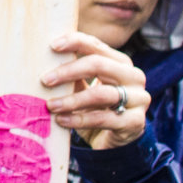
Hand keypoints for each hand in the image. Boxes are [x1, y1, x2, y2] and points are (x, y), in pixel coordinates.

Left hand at [43, 33, 149, 148]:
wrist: (113, 141)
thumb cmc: (95, 109)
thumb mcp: (83, 89)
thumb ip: (72, 75)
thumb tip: (43, 61)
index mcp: (121, 62)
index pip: (96, 45)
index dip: (75, 42)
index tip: (52, 46)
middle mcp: (134, 76)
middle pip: (99, 64)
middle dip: (68, 71)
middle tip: (45, 80)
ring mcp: (139, 99)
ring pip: (101, 94)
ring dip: (71, 100)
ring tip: (50, 105)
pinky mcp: (136, 121)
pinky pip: (103, 119)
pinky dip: (78, 120)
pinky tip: (61, 120)